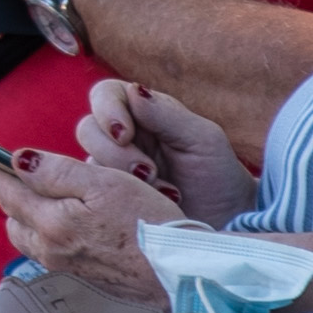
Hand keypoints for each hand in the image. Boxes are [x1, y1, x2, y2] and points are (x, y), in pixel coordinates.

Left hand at [0, 139, 193, 295]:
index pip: (6, 193)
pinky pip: (49, 249)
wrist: (178, 272)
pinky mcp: (81, 274)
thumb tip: (17, 160)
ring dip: (29, 214)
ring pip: (29, 235)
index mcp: (52, 223)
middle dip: (11, 194)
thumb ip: (56, 171)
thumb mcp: (104, 183)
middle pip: (13, 217)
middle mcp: (51, 249)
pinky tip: (70, 219)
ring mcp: (65, 265)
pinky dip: (49, 230)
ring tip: (45, 194)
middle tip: (19, 172)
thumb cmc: (149, 225)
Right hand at [81, 74, 244, 211]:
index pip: (106, 95)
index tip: (125, 135)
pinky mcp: (109, 199)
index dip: (107, 111)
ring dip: (119, 177)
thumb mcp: (200, 139)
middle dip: (115, 152)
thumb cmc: (218, 175)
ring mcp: (113, 169)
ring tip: (160, 192)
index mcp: (145, 112)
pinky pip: (91, 193)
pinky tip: (147, 208)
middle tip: (149, 172)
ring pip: (86, 163)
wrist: (226, 222)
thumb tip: (133, 90)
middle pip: (88, 129)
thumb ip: (165, 114)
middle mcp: (124, 137)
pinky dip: (117, 199)